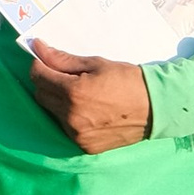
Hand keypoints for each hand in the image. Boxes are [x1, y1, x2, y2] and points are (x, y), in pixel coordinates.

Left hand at [27, 47, 153, 152]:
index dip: (39, 65)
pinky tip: (86, 110)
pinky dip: (68, 118)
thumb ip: (63, 59)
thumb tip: (38, 47)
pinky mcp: (85, 146)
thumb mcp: (96, 64)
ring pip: (51, 113)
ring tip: (79, 94)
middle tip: (64, 76)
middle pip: (40, 95)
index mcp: (73, 92)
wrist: (155, 107)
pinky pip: (65, 128)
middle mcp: (71, 116)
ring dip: (57, 101)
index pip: (38, 76)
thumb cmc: (127, 80)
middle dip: (47, 82)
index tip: (45, 60)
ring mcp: (77, 134)